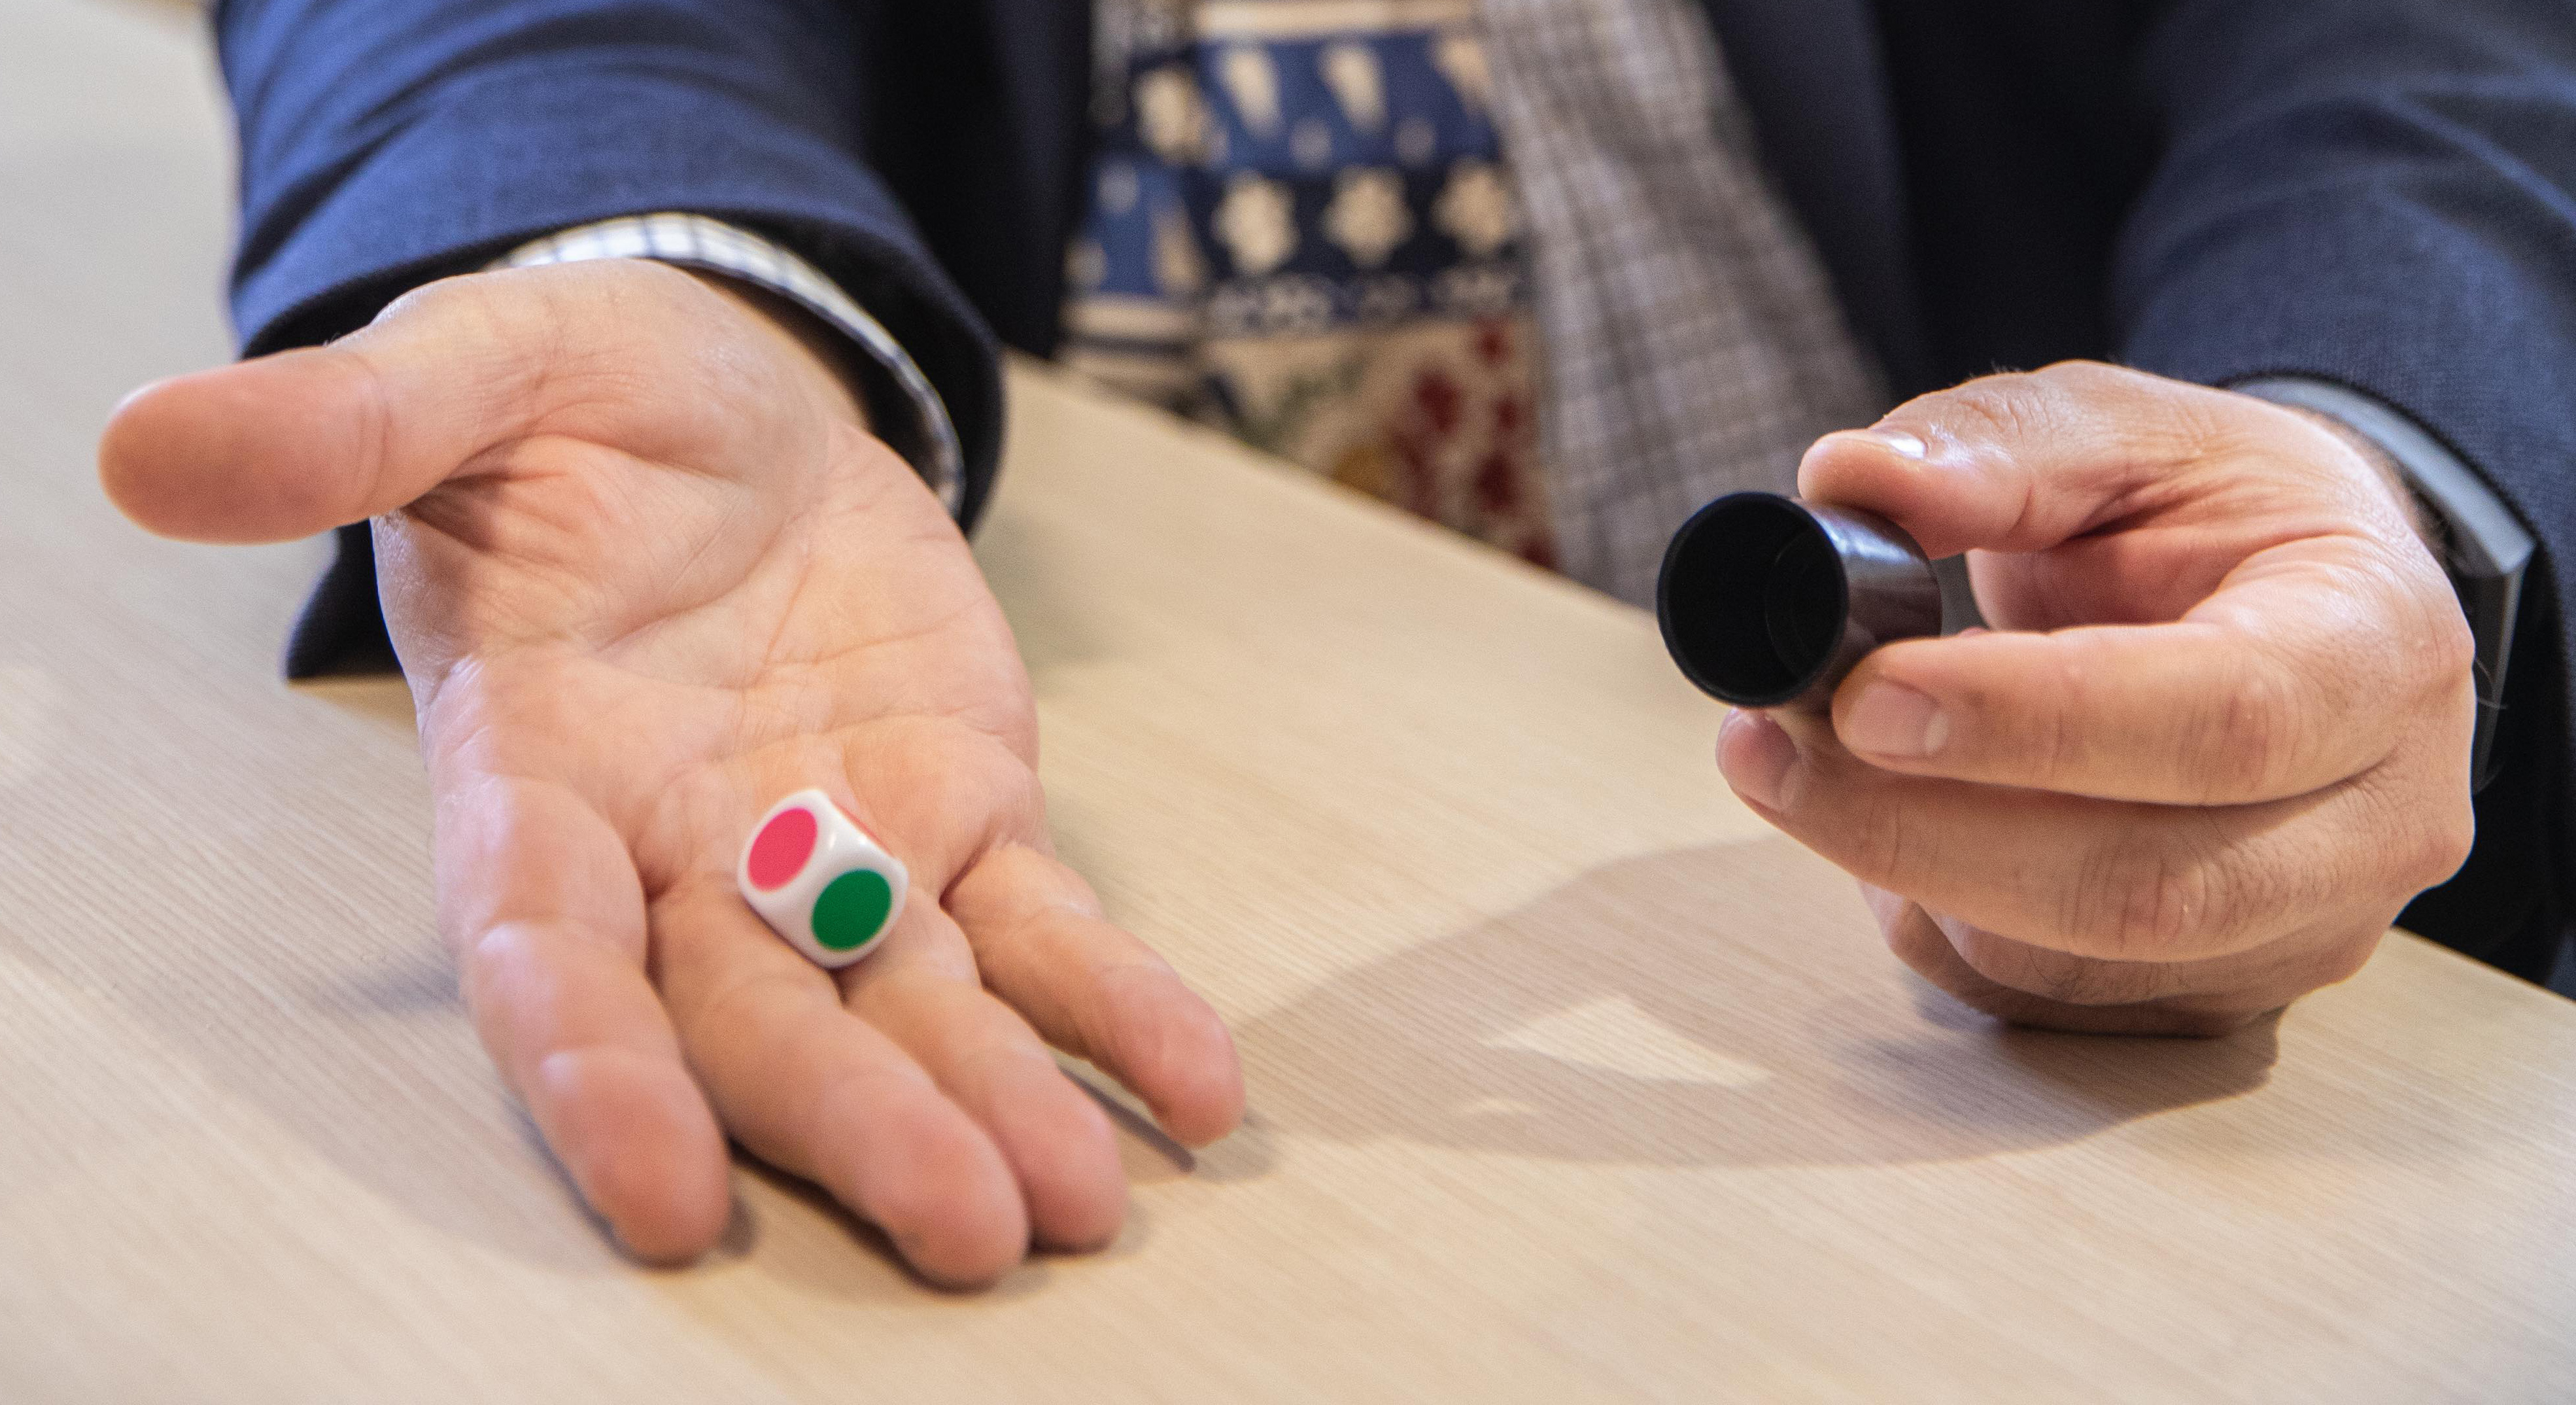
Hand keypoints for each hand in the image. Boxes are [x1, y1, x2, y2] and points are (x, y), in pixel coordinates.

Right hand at [99, 260, 1243, 1281]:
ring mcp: (836, 848)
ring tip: (1079, 1210)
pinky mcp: (960, 814)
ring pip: (908, 1005)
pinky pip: (1039, 928)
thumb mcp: (471, 370)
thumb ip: (344, 423)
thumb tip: (141, 439)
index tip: (654, 1187)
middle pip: (756, 1020)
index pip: (547, 947)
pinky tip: (1194, 1088)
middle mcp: (685, 854)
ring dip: (996, 1105)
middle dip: (850, 1126)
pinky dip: (1114, 1004)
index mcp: (539, 773)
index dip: (594, 1065)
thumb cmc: (584, 400)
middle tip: (956, 1232)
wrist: (741, 401)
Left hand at [1721, 363, 2476, 1034]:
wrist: (2299, 606)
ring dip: (1899, 869)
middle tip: (1767, 744)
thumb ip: (2000, 444)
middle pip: (2142, 886)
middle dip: (1919, 827)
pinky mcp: (2213, 995)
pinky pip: (2033, 998)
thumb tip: (1854, 480)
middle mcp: (2378, 821)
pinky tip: (1886, 820)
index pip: (2226, 720)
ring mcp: (2305, 931)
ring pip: (2067, 958)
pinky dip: (1926, 917)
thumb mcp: (2129, 431)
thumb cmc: (2218, 515)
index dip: (2034, 721)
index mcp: (2381, 651)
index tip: (1868, 693)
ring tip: (1801, 758)